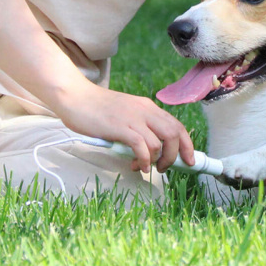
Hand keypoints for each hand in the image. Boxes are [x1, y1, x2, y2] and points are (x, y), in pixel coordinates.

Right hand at [53, 79, 194, 173]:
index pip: (177, 125)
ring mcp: (133, 118)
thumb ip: (139, 127)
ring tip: (144, 167)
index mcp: (148, 107)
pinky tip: (137, 166)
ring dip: (156, 161)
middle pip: (175, 133)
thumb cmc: (97, 109)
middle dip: (176, 155)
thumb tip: (151, 151)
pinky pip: (142, 147)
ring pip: (160, 143)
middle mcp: (145, 110)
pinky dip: (143, 160)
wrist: (75, 97)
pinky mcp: (120, 127)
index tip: (189, 160)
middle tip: (167, 168)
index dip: (187, 145)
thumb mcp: (126, 114)